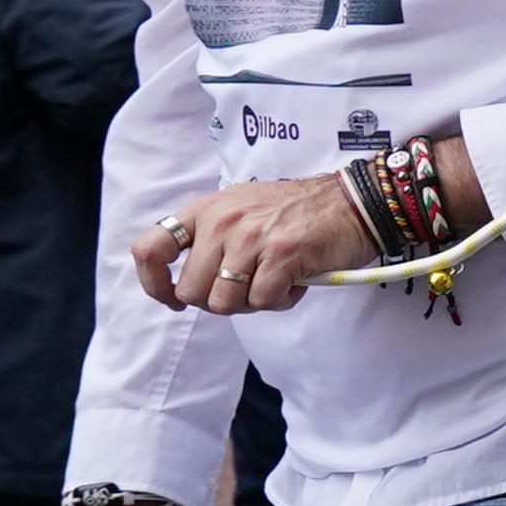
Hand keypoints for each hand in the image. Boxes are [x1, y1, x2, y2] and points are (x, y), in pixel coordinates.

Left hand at [135, 173, 392, 315]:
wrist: (354, 202)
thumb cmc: (299, 212)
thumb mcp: (242, 209)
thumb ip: (211, 238)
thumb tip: (190, 285)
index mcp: (206, 210)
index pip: (151, 249)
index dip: (155, 284)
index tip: (173, 299)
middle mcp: (222, 221)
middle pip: (191, 291)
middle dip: (218, 301)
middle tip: (248, 290)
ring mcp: (251, 238)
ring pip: (223, 302)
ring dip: (250, 304)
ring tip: (273, 283)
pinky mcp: (281, 255)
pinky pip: (262, 302)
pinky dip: (279, 301)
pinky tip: (294, 283)